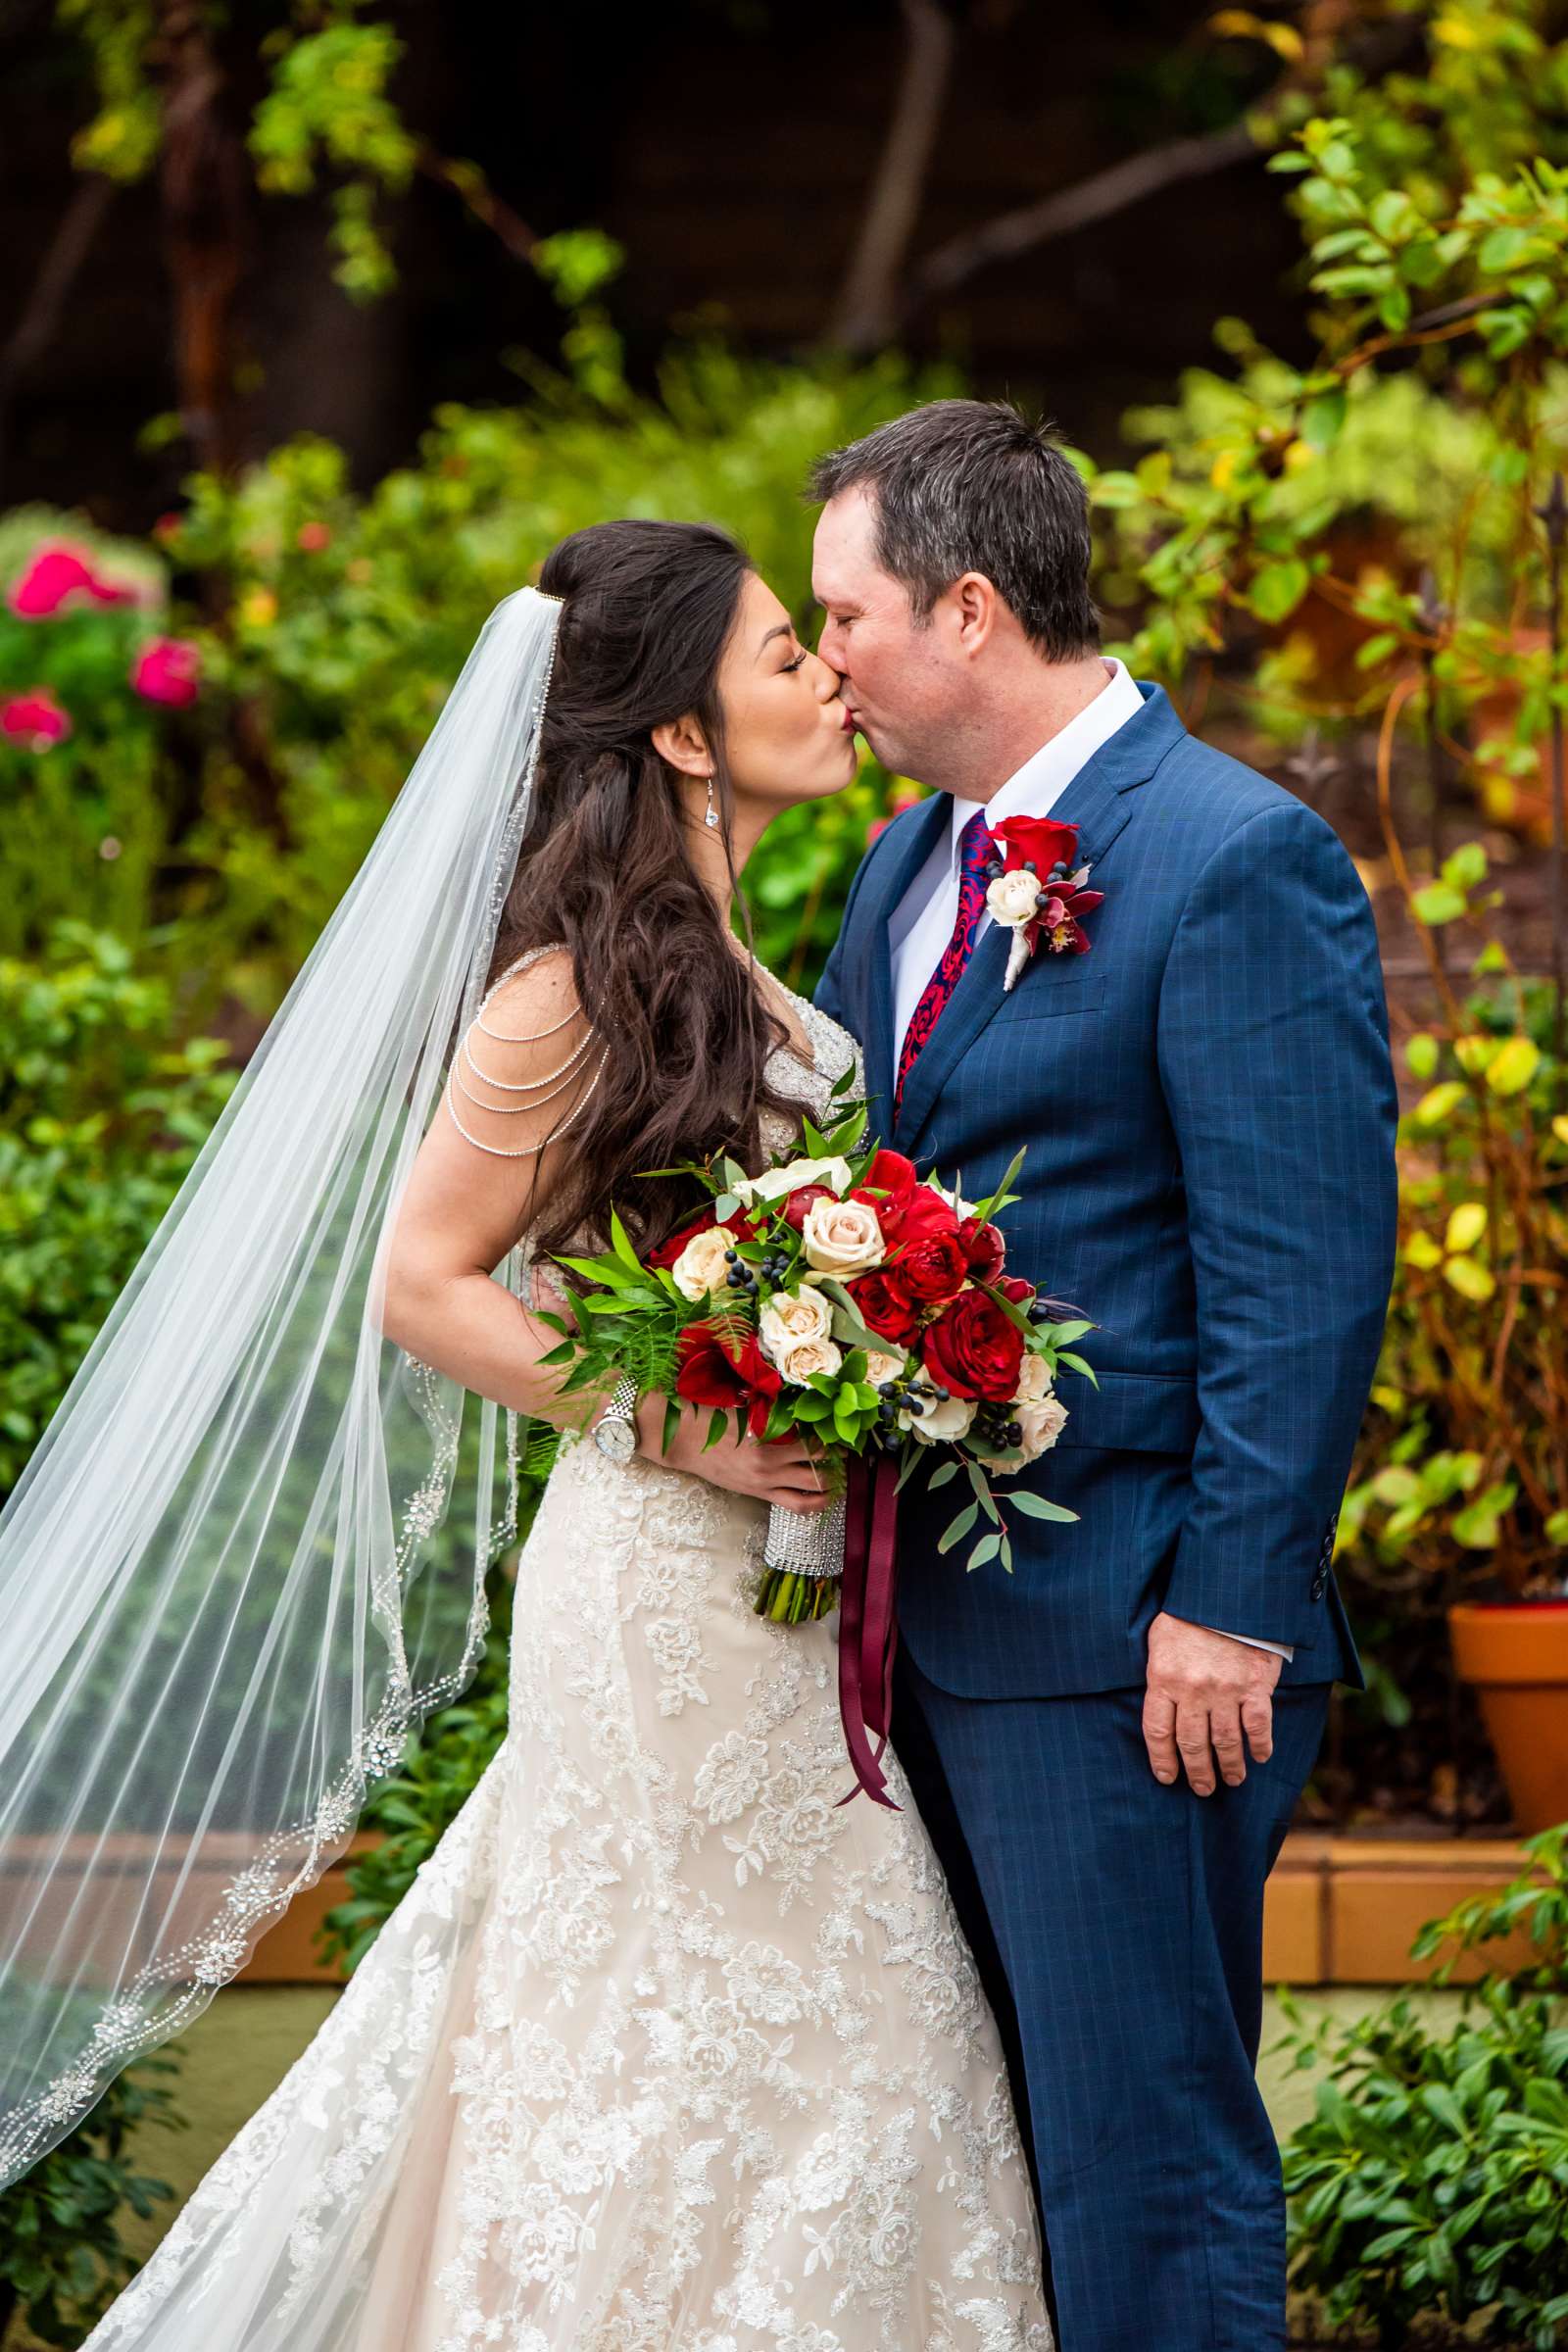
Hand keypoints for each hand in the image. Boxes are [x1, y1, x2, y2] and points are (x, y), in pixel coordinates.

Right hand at [635, 1394, 831, 1511]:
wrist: (685, 1443)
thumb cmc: (714, 1419)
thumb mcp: (747, 1409)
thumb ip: (776, 1410)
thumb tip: (804, 1403)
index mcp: (768, 1438)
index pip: (813, 1440)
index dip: (831, 1435)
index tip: (840, 1427)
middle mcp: (771, 1465)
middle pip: (819, 1466)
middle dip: (837, 1460)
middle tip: (847, 1451)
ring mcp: (766, 1483)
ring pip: (811, 1492)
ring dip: (831, 1485)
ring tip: (840, 1477)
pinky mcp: (759, 1494)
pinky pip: (795, 1505)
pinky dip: (813, 1502)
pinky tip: (823, 1497)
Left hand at [1141, 1612, 1280, 1795]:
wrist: (1227, 1593)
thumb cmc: (1189, 1614)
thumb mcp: (1159, 1640)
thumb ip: (1158, 1675)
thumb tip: (1158, 1705)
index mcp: (1163, 1679)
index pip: (1158, 1732)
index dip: (1162, 1760)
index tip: (1167, 1777)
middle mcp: (1192, 1690)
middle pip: (1192, 1744)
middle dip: (1197, 1772)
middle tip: (1203, 1788)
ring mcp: (1225, 1690)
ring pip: (1225, 1742)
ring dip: (1229, 1767)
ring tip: (1231, 1780)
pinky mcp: (1255, 1686)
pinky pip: (1258, 1726)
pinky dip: (1259, 1746)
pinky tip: (1259, 1757)